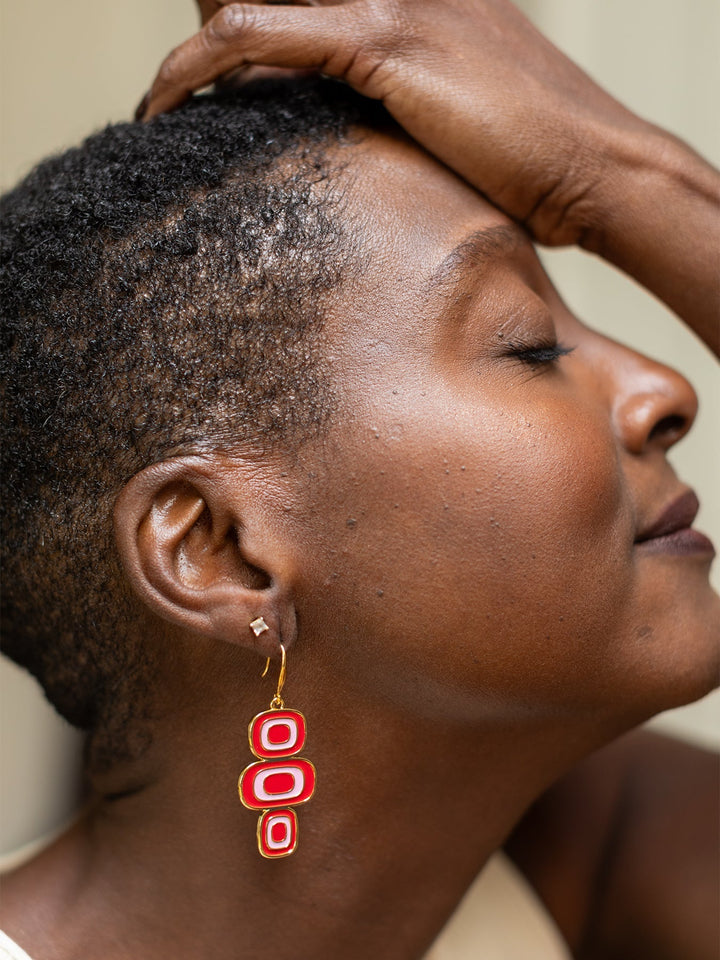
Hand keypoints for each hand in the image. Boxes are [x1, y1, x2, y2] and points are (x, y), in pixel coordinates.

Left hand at [138, 0, 647, 247]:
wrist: (596, 168)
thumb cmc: (535, 160)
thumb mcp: (453, 115)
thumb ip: (394, 104)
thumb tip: (345, 138)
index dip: (245, 14)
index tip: (215, 79)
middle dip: (214, 16)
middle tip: (183, 93)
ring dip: (194, 45)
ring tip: (164, 101)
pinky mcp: (384, 39)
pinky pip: (253, 34)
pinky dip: (193, 65)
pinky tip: (163, 104)